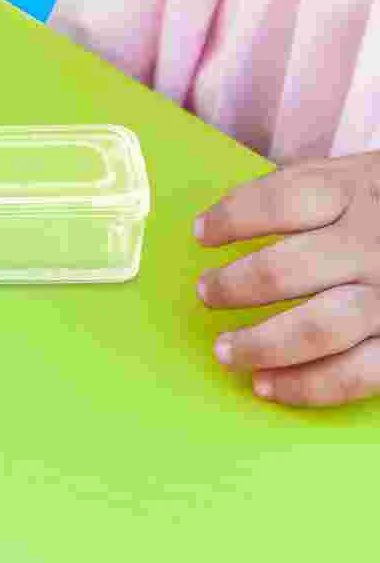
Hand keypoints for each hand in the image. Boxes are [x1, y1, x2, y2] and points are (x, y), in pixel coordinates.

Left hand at [196, 154, 379, 406]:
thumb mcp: (365, 176)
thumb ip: (311, 189)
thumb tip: (230, 217)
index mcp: (359, 191)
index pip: (279, 200)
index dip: (231, 217)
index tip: (201, 234)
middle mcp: (375, 245)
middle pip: (286, 270)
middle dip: (234, 287)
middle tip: (205, 294)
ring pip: (316, 329)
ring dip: (261, 344)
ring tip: (225, 351)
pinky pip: (356, 373)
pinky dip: (307, 385)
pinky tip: (269, 385)